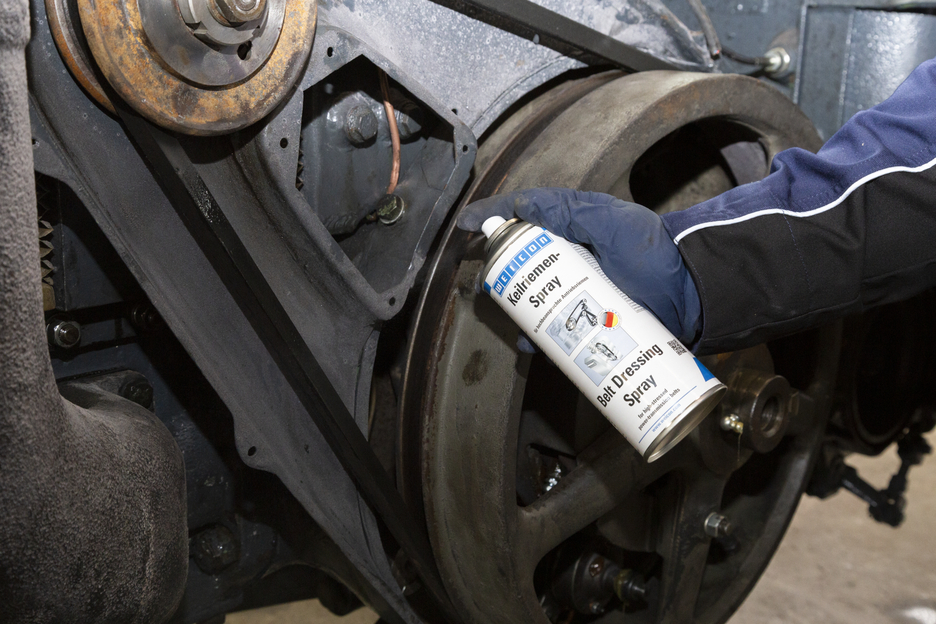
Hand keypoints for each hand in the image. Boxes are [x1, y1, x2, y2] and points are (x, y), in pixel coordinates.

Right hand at [458, 188, 701, 345]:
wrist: (694, 299)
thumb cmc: (656, 257)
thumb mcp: (614, 225)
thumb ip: (572, 212)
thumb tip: (524, 206)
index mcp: (579, 224)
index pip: (528, 213)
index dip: (494, 216)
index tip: (466, 225)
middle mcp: (576, 255)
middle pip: (524, 256)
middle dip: (499, 265)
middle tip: (485, 275)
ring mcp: (582, 288)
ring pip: (534, 294)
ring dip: (515, 303)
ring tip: (505, 311)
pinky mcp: (590, 318)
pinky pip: (555, 327)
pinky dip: (539, 335)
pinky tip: (530, 341)